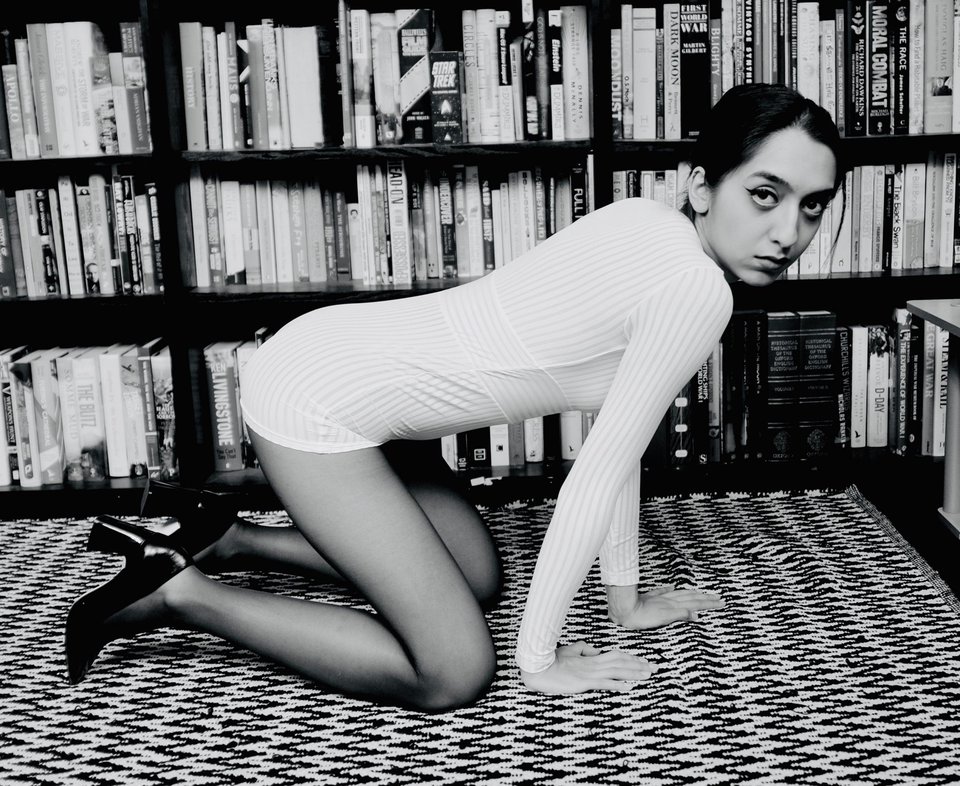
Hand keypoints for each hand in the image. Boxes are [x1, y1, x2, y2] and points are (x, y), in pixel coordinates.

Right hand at [519, 641, 654, 694]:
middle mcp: (594, 663)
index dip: (631, 658)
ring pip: (617, 671)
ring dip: (634, 673)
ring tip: (648, 676)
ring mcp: (590, 673)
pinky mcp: (584, 682)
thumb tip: (596, 650)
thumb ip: (584, 649)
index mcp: (591, 657)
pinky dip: (617, 685)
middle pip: (621, 662)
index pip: (616, 656)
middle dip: (639, 665)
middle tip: (655, 668)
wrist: (539, 668)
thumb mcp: (570, 650)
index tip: (644, 661)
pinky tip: (628, 687)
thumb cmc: (552, 660)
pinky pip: (603, 683)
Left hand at [607, 584, 724, 629]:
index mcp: (673, 606)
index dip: (709, 603)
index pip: (696, 603)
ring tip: (701, 593)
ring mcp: (660, 598)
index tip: (721, 602)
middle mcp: (669, 600)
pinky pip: (664, 591)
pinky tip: (673, 587)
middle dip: (706, 598)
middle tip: (718, 598)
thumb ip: (680, 615)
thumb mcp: (663, 619)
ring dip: (693, 594)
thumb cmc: (641, 618)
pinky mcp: (651, 598)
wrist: (624, 610)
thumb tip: (696, 615)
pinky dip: (671, 590)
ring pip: (681, 594)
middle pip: (691, 598)